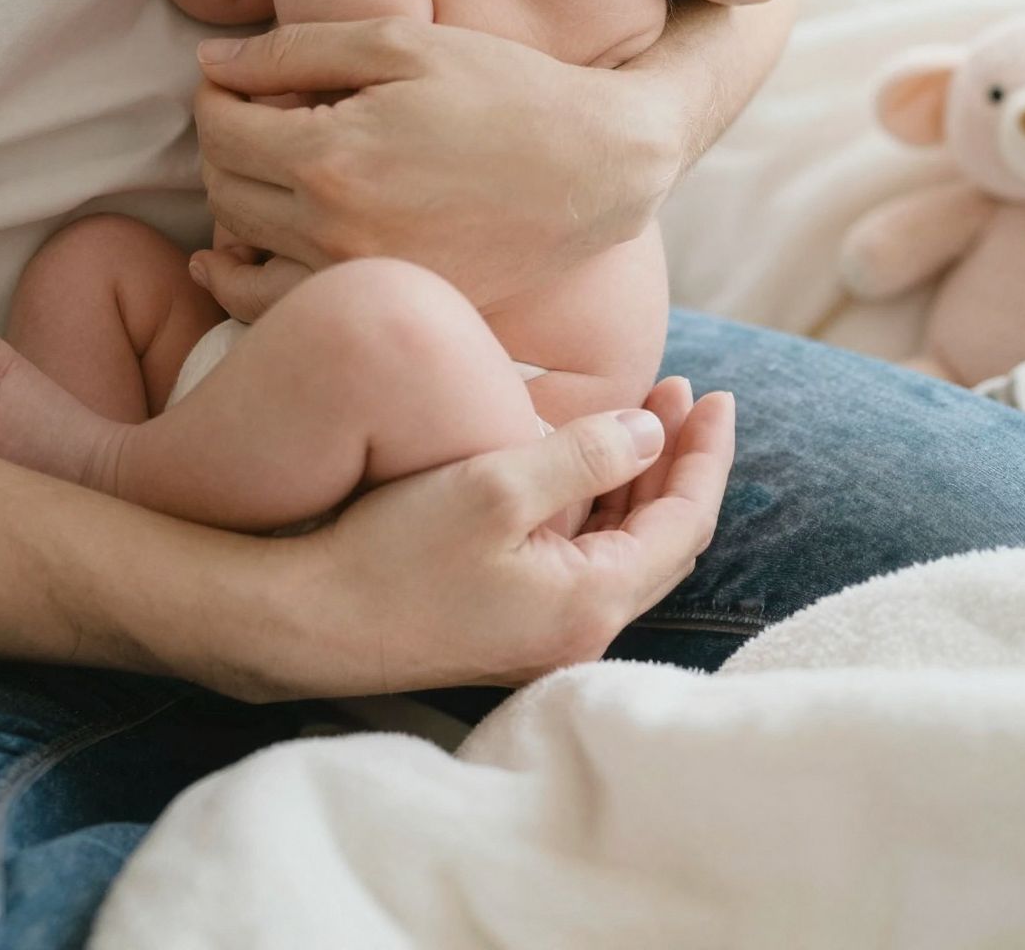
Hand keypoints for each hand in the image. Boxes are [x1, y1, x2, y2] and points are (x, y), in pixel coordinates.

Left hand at [195, 20, 661, 298]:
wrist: (598, 167)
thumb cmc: (504, 88)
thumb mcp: (399, 43)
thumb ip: (294, 49)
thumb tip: (210, 63)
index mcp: (332, 156)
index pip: (219, 129)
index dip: (213, 94)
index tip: (230, 79)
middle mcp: (335, 231)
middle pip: (222, 190)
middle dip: (220, 145)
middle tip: (247, 115)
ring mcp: (363, 279)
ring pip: (242, 253)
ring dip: (231, 207)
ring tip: (252, 172)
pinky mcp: (389, 304)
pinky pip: (281, 306)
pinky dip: (249, 278)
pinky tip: (245, 253)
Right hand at [255, 380, 734, 695]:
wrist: (309, 621)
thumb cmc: (394, 552)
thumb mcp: (493, 487)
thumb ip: (584, 455)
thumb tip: (653, 431)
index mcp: (590, 600)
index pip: (684, 523)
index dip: (706, 455)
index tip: (715, 394)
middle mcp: (582, 629)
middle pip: (666, 538)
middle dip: (682, 460)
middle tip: (685, 392)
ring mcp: (549, 632)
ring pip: (628, 547)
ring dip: (643, 479)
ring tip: (650, 413)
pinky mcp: (518, 624)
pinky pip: (590, 559)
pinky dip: (604, 504)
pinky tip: (593, 462)